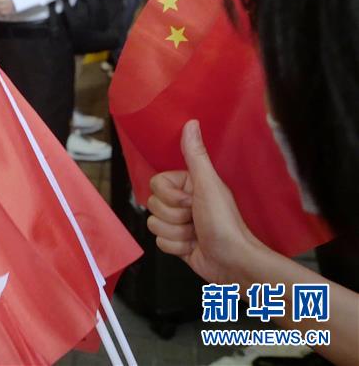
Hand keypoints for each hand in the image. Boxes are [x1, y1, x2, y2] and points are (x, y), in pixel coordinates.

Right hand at [147, 120, 265, 283]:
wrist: (234, 262)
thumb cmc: (225, 224)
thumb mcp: (208, 186)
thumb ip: (195, 155)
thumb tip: (191, 123)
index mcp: (188, 185)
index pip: (156, 184)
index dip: (171, 197)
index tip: (191, 201)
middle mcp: (181, 202)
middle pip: (153, 205)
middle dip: (174, 218)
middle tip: (196, 219)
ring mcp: (178, 223)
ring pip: (154, 224)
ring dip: (177, 234)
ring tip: (197, 235)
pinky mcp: (176, 242)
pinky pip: (159, 243)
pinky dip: (177, 248)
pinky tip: (193, 247)